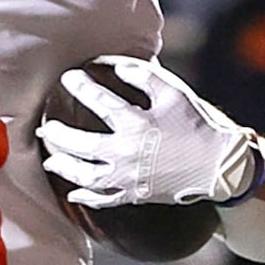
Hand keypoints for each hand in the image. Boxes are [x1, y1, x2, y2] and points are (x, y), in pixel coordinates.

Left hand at [37, 55, 257, 207]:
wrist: (218, 166)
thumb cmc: (196, 125)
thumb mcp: (174, 93)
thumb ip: (143, 76)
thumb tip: (115, 64)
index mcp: (136, 124)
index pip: (99, 101)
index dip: (81, 86)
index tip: (68, 78)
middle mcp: (125, 152)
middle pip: (80, 145)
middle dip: (58, 135)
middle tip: (46, 128)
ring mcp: (127, 177)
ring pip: (84, 175)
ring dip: (63, 166)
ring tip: (51, 158)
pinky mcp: (132, 195)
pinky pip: (102, 199)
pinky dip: (84, 197)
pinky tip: (72, 192)